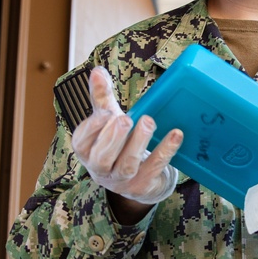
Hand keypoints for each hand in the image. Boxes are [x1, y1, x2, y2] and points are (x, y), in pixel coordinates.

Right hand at [72, 67, 182, 212]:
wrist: (140, 178)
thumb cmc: (118, 144)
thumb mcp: (108, 120)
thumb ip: (102, 97)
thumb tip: (97, 71)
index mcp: (87, 152)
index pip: (82, 142)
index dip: (93, 128)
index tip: (107, 112)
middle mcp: (100, 170)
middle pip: (102, 158)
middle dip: (113, 138)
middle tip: (125, 119)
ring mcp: (121, 181)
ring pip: (127, 166)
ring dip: (138, 144)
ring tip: (148, 122)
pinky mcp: (143, 186)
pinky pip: (154, 169)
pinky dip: (165, 151)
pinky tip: (175, 134)